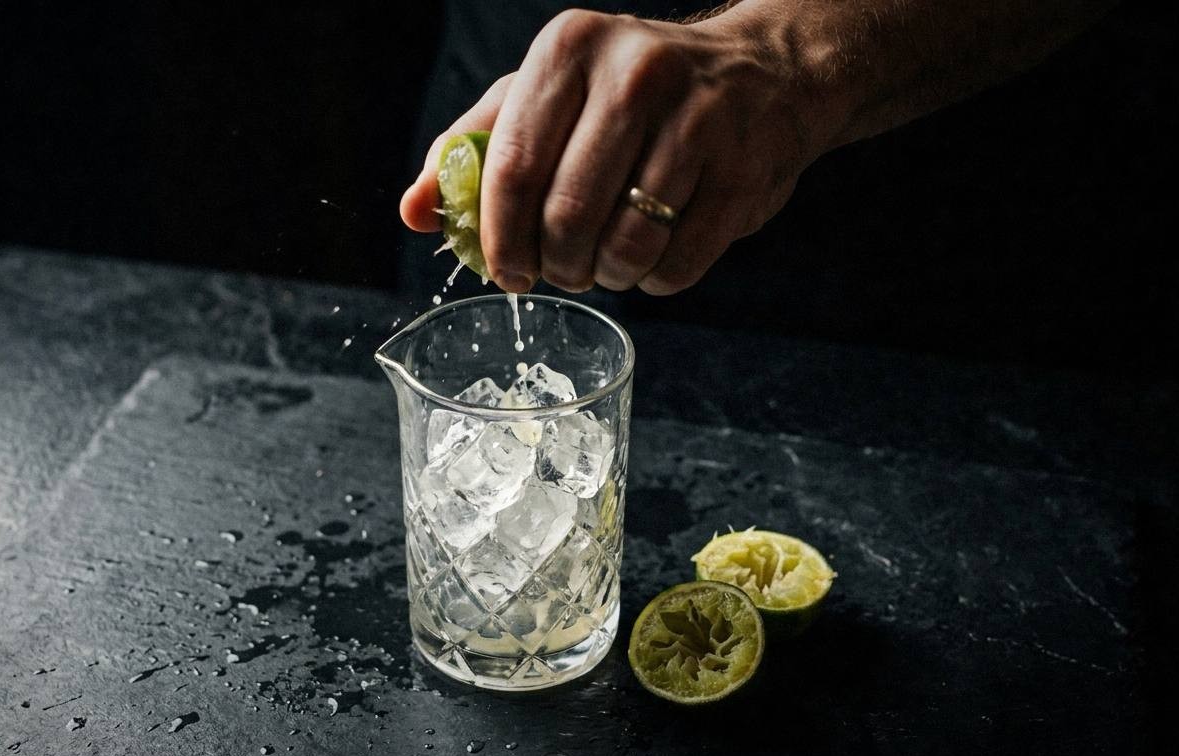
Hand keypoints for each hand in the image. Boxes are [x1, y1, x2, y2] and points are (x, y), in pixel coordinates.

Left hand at [400, 8, 838, 294]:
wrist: (763, 73)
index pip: (512, 166)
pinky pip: (678, 263)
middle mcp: (636, 74)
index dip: (499, 237)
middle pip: (567, 214)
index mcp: (570, 49)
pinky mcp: (744, 173)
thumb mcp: (547, 93)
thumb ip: (475, 148)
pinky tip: (652, 259)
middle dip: (554, 265)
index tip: (505, 271)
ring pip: (625, 246)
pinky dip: (655, 282)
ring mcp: (699, 122)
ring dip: (606, 277)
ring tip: (605, 264)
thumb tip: (415, 212)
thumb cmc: (631, 92)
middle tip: (558, 272)